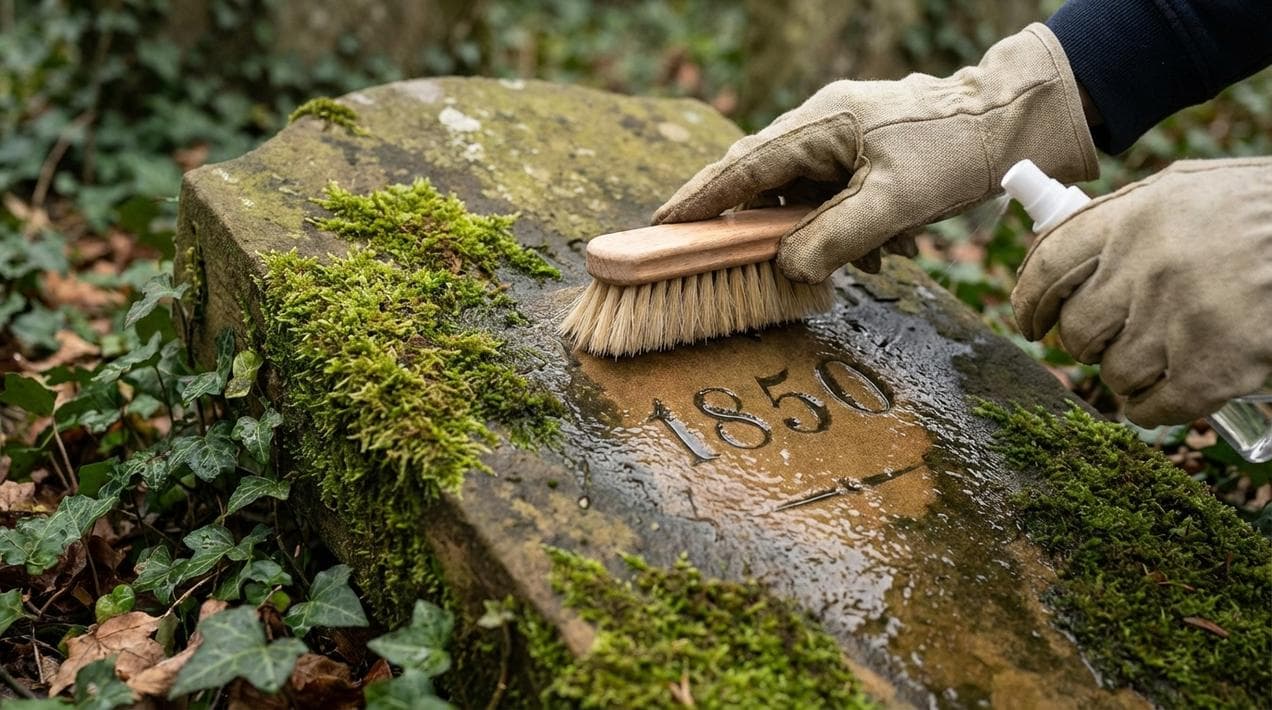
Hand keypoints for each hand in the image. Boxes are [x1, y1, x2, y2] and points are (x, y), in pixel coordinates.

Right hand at [653, 23, 1097, 281]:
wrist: (1013, 125)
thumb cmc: (955, 152)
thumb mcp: (895, 203)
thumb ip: (835, 238)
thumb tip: (787, 266)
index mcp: (819, 125)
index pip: (742, 168)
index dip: (699, 199)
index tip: (661, 225)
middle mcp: (821, 126)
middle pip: (766, 185)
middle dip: (766, 230)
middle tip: (748, 265)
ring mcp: (840, 139)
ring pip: (804, 198)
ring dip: (827, 236)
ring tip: (874, 254)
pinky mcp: (861, 155)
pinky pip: (834, 199)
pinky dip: (852, 228)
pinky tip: (890, 245)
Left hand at [1012, 158, 1271, 425]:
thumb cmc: (1262, 214)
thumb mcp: (1190, 190)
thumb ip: (1125, 216)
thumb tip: (1059, 257)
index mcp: (1137, 216)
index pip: (1047, 266)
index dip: (1028, 301)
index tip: (1030, 321)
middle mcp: (1149, 267)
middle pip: (1076, 330)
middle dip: (1084, 343)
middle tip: (1105, 340)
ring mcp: (1181, 320)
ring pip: (1113, 372)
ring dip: (1125, 374)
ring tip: (1155, 359)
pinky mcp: (1216, 369)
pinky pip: (1152, 408)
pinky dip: (1148, 410)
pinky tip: (1159, 399)